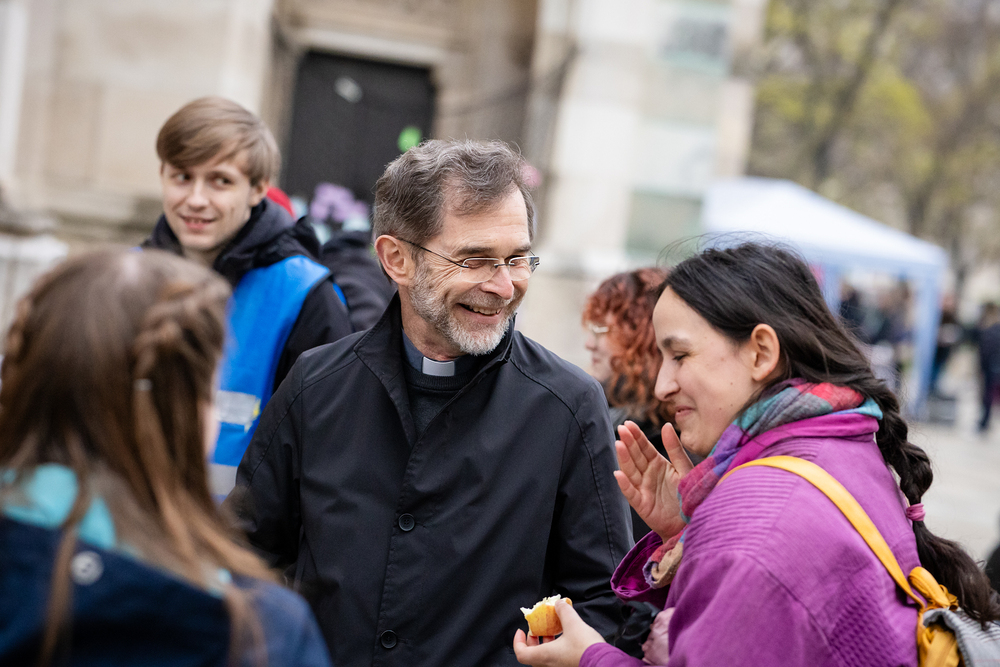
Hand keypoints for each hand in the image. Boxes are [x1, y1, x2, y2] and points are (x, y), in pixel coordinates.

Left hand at [512, 600, 604, 665]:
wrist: (604, 662)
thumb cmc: (585, 647)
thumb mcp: (572, 623)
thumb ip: (563, 610)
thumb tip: (559, 603)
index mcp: (544, 657)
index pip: (521, 653)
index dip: (518, 641)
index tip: (522, 630)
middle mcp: (549, 665)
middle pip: (532, 655)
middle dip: (534, 640)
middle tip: (538, 629)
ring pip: (544, 657)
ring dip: (546, 643)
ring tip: (553, 630)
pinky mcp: (568, 666)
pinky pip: (555, 659)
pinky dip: (555, 648)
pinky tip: (565, 638)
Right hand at [613, 421, 692, 540]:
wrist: (693, 519)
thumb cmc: (690, 493)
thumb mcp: (684, 467)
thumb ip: (674, 448)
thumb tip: (666, 425)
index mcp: (657, 464)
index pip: (644, 447)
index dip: (636, 436)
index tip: (628, 424)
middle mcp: (647, 474)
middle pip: (635, 456)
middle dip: (628, 442)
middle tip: (621, 429)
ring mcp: (643, 488)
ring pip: (630, 471)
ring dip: (623, 458)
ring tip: (618, 444)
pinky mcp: (642, 504)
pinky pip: (631, 493)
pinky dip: (624, 484)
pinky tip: (619, 474)